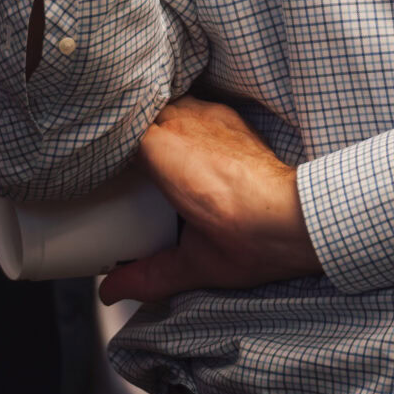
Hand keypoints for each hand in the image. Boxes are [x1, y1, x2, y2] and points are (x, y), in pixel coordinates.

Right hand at [98, 98, 319, 304]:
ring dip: (152, 122)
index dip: (101, 143)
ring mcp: (211, 116)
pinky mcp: (232, 118)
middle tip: (115, 163)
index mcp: (163, 149)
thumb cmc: (250, 239)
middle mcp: (186, 122)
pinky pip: (193, 106)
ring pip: (167, 104)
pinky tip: (180, 144)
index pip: (116, 128)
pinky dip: (180, 120)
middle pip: (139, 112)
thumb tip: (111, 290)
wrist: (300, 219)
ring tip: (144, 152)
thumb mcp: (192, 264)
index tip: (92, 164)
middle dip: (125, 133)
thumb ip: (147, 275)